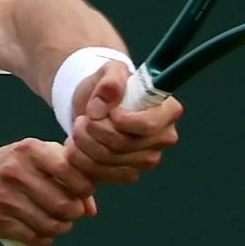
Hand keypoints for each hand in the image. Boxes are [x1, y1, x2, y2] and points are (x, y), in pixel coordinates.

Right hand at [0, 139, 98, 245]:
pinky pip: (32, 237)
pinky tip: (43, 234)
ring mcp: (3, 195)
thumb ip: (70, 175)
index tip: (84, 192)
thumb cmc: (15, 170)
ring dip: (60, 228)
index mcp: (29, 149)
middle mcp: (15, 170)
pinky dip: (43, 239)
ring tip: (59, 223)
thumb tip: (90, 209)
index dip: (84, 187)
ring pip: (49, 224)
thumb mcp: (38, 160)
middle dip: (74, 213)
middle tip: (71, 213)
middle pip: (63, 203)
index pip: (69, 170)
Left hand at [65, 60, 182, 183]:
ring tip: (76, 129)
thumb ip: (110, 80)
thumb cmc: (107, 88)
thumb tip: (106, 100)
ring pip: (109, 160)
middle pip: (124, 144)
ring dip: (84, 145)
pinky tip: (76, 146)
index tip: (107, 111)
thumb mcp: (108, 71)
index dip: (122, 121)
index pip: (148, 125)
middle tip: (81, 119)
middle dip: (94, 131)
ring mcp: (147, 158)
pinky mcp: (129, 173)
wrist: (95, 107)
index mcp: (168, 111)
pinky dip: (82, 161)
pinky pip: (102, 174)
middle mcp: (163, 138)